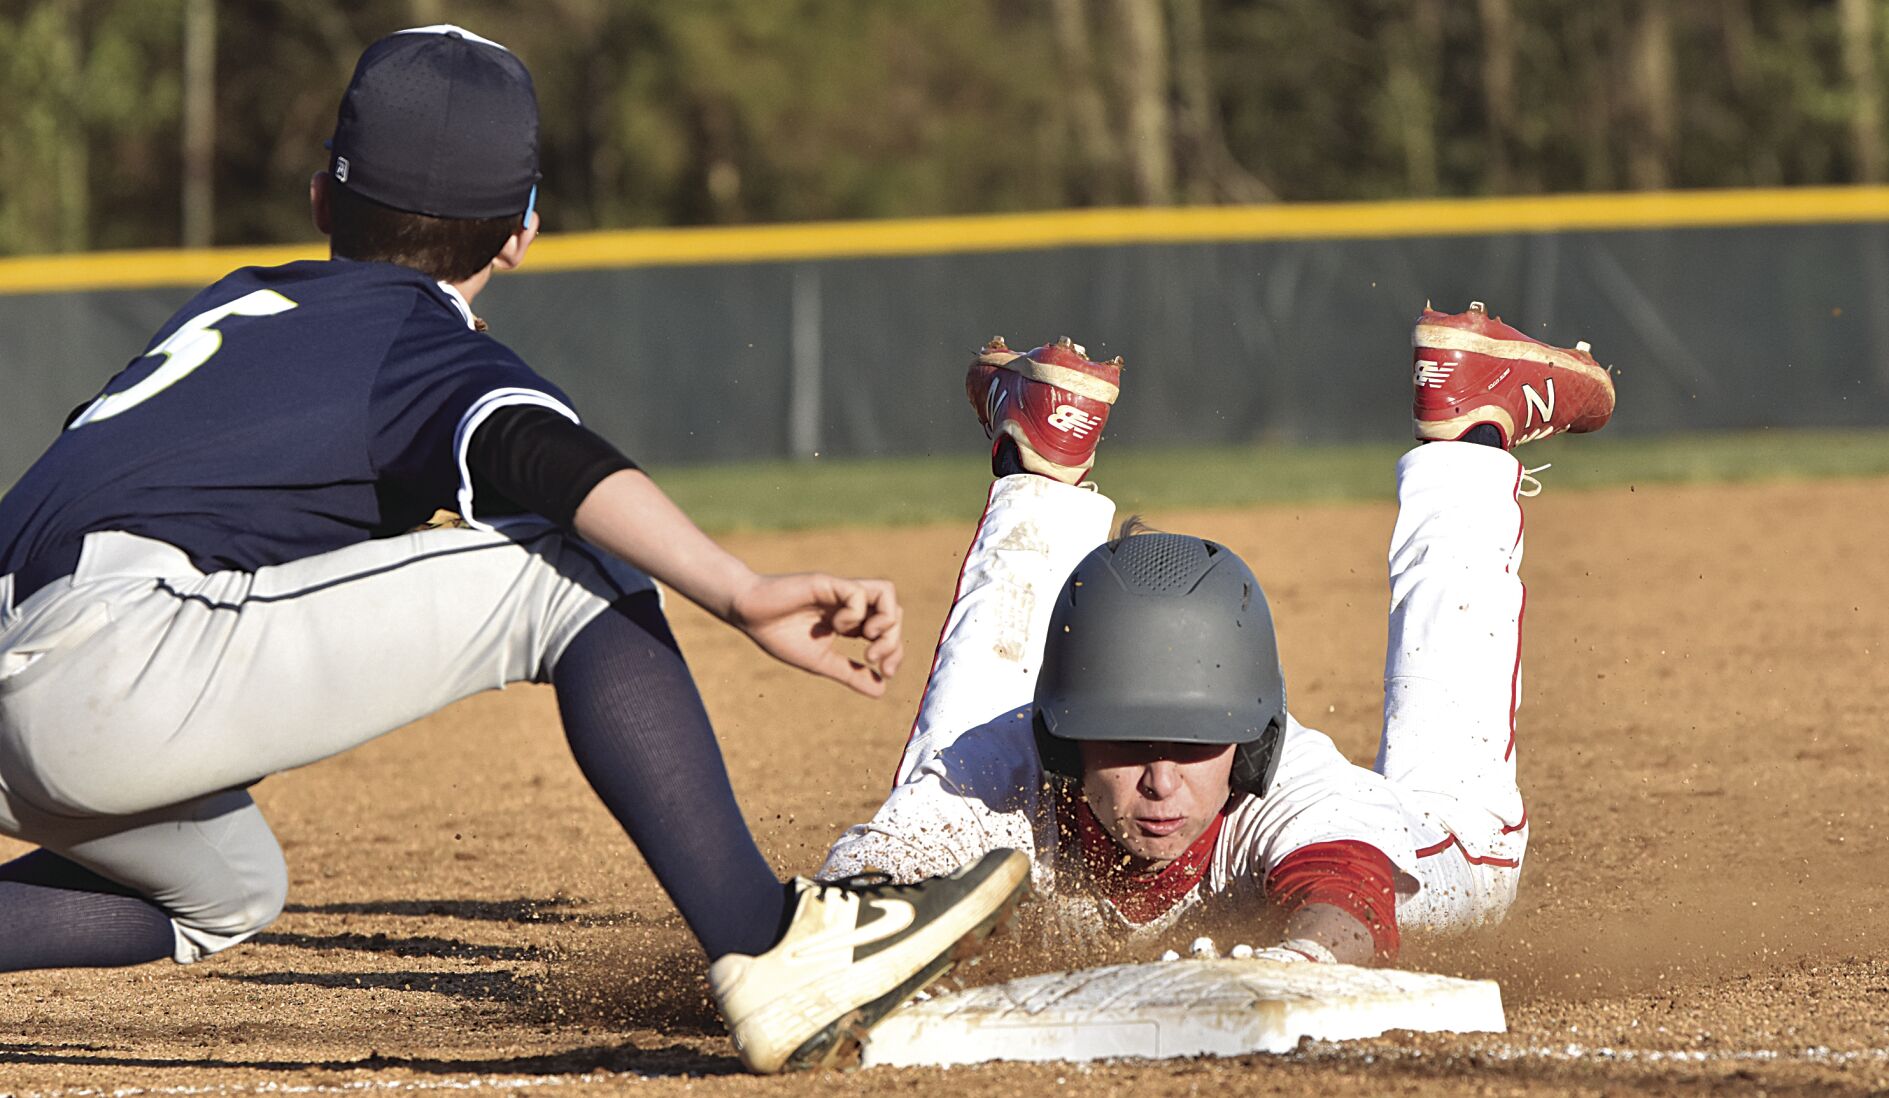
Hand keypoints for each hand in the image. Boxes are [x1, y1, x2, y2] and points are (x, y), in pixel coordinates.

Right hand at [728, 573, 904, 696]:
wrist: (748, 614)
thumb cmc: (779, 635)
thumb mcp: (820, 662)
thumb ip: (850, 673)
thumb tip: (882, 691)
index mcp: (851, 621)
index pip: (889, 629)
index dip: (895, 650)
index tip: (886, 672)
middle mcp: (850, 604)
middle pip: (895, 611)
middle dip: (893, 639)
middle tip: (873, 658)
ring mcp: (841, 591)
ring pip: (886, 593)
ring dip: (885, 620)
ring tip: (866, 637)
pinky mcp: (828, 583)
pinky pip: (858, 594)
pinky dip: (855, 614)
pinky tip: (836, 625)